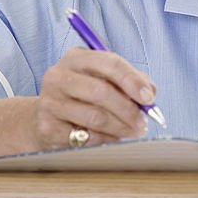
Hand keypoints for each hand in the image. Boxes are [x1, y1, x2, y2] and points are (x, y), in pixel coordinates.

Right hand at [34, 47, 153, 147]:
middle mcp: (58, 75)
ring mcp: (49, 101)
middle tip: (143, 123)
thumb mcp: (105, 80)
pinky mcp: (46, 126)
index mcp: (76, 57)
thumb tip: (150, 94)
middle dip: (128, 109)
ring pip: (94, 117)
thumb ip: (130, 82)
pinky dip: (104, 139)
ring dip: (120, 128)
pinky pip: (85, 136)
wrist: (46, 117)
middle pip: (101, 91)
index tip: (149, 98)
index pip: (109, 63)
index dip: (132, 81)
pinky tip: (110, 137)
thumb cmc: (84, 96)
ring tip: (132, 132)